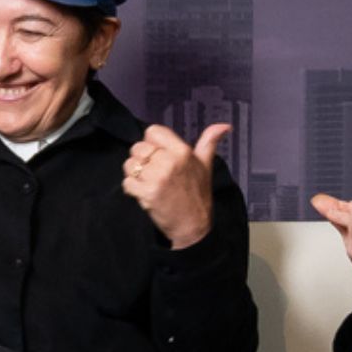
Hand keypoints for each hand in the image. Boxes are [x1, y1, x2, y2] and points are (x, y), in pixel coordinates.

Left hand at [123, 123, 228, 248]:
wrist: (193, 226)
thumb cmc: (198, 195)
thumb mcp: (205, 165)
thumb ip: (209, 142)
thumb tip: (224, 125)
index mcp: (182, 151)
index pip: (152, 132)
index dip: (151, 143)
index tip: (158, 155)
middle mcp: (169, 161)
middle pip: (138, 148)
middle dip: (141, 160)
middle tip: (152, 173)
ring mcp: (157, 178)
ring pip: (130, 165)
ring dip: (134, 175)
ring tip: (148, 184)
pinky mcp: (147, 194)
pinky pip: (127, 183)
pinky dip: (131, 189)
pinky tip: (144, 194)